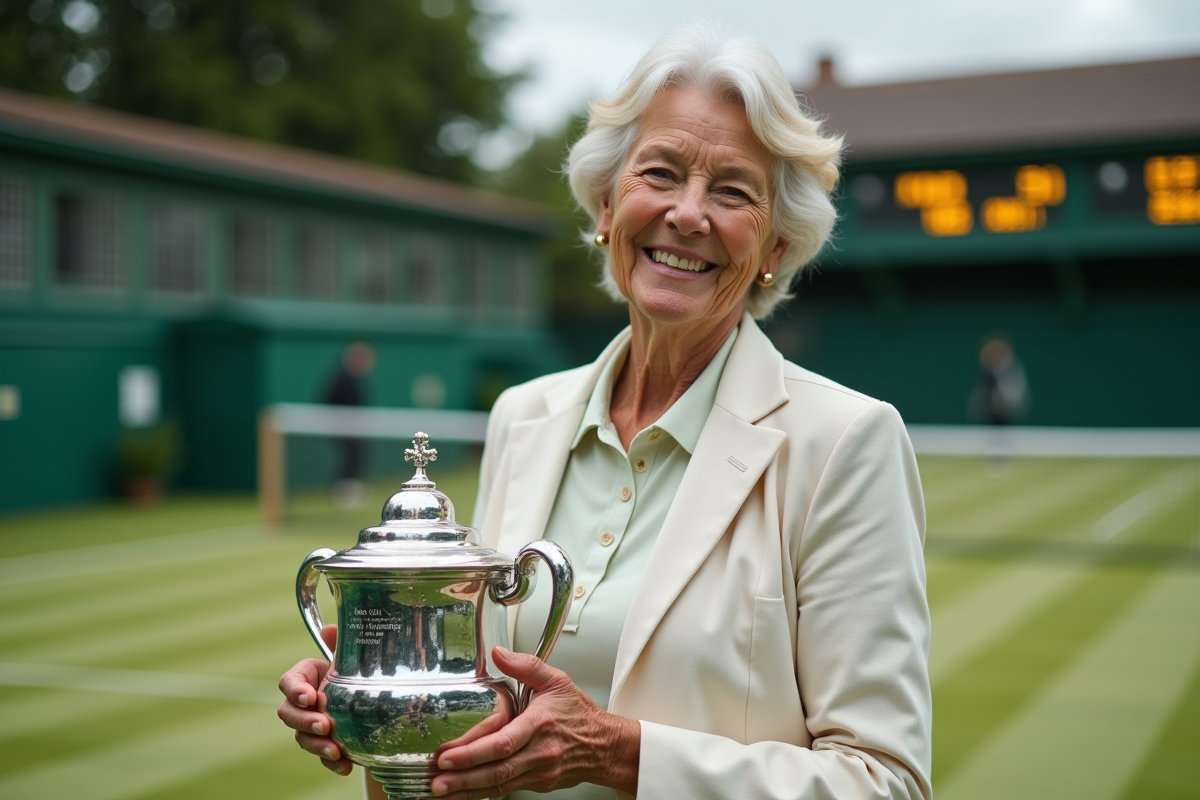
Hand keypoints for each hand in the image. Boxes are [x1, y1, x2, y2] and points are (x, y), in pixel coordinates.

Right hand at [277, 625, 353, 776]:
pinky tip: (345, 766)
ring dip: (316, 745)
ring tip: (334, 750)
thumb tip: (330, 629)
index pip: (288, 682)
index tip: (310, 697)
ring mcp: (310, 725)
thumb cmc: (358, 671)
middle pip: (289, 713)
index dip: (295, 691)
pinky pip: (321, 757)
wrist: (377, 699)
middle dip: (304, 721)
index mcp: (305, 676)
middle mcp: (303, 702)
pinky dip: (332, 763)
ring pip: (302, 738)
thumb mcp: (351, 657)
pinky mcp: (324, 744)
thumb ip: (340, 643)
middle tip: (324, 725)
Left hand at [430, 647, 639, 798]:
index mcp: (539, 724)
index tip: (447, 754)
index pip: (502, 742)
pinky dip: (482, 794)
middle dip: (462, 777)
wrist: (605, 746)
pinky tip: (463, 794)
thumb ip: (526, 665)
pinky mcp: (538, 784)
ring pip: (499, 785)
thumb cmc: (580, 714)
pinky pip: (506, 790)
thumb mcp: (556, 681)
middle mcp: (538, 752)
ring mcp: (539, 772)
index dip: (473, 751)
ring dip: (467, 790)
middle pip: (496, 770)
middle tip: (436, 779)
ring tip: (441, 791)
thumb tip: (498, 653)